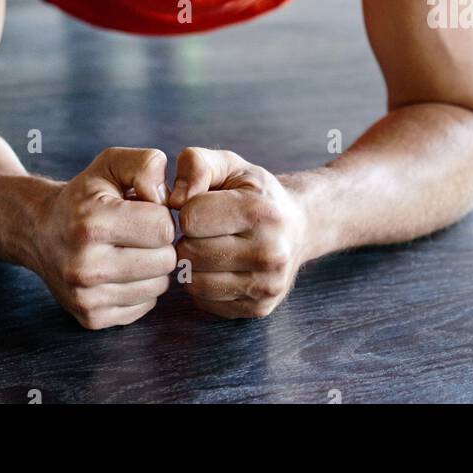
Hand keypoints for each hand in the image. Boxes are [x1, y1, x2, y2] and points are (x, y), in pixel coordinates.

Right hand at [35, 147, 175, 329]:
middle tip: (138, 231)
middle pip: (166, 260)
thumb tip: (170, 199)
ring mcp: (86, 297)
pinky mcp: (92, 318)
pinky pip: (145, 306)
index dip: (160, 214)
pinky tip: (121, 270)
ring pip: (159, 286)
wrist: (40, 231)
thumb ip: (147, 164)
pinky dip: (140, 287)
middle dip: (159, 242)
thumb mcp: (111, 163)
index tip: (143, 209)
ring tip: (129, 249)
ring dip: (152, 266)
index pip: (163, 228)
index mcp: (91, 223)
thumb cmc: (85, 195)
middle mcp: (85, 266)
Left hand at [169, 148, 308, 319]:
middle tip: (204, 230)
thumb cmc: (255, 192)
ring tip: (209, 246)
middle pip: (190, 253)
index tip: (202, 206)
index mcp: (259, 212)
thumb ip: (195, 164)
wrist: (299, 225)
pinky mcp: (259, 308)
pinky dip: (203, 285)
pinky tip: (218, 267)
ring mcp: (266, 285)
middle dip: (189, 238)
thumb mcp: (230, 164)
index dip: (188, 209)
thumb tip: (174, 200)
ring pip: (194, 283)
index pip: (190, 219)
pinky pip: (205, 302)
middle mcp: (269, 253)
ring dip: (193, 264)